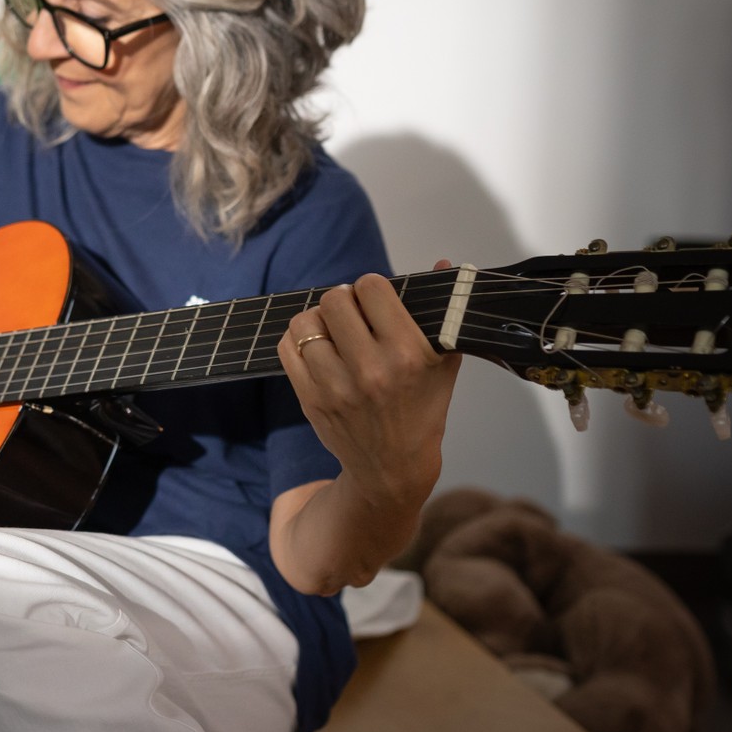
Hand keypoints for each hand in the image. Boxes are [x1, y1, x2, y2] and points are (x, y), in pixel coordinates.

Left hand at [277, 268, 461, 518]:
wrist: (392, 469)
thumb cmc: (422, 411)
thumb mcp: (444, 364)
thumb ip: (443, 312)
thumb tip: (440, 263)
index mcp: (408, 354)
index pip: (372, 288)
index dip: (373, 287)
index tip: (376, 299)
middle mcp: (370, 369)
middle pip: (334, 299)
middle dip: (344, 300)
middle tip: (353, 314)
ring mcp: (336, 386)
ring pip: (306, 322)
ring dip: (319, 321)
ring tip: (334, 331)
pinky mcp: (310, 399)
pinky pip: (287, 348)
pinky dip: (299, 341)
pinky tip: (318, 348)